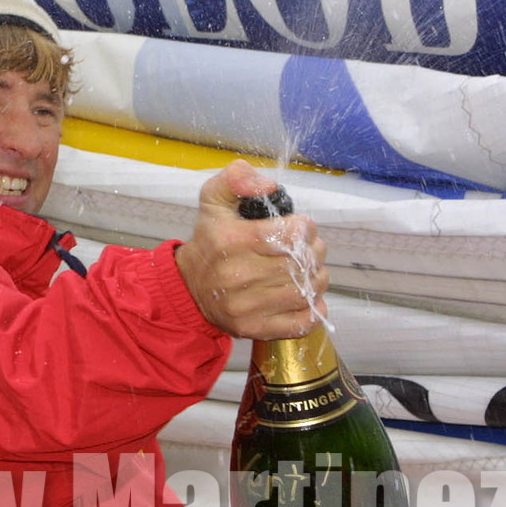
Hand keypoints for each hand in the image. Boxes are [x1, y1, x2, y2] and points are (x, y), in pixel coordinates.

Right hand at [174, 160, 328, 339]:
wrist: (189, 286)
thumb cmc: (210, 241)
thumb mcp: (213, 199)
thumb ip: (236, 178)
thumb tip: (267, 186)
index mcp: (230, 241)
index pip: (287, 235)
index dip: (305, 228)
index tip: (303, 226)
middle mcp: (237, 275)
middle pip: (300, 264)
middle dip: (314, 251)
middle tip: (310, 248)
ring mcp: (246, 306)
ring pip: (304, 291)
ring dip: (316, 278)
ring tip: (308, 269)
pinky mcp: (254, 328)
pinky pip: (300, 322)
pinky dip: (313, 309)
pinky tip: (307, 296)